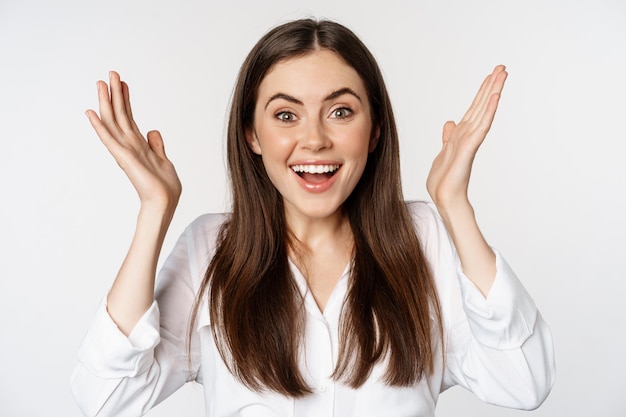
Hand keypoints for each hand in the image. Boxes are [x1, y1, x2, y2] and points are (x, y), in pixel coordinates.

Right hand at [86, 71, 181, 213]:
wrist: (164, 201)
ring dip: (106, 102)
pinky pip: (109, 138)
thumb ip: (156, 145)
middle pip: (119, 114)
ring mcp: (124, 150)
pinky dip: (99, 125)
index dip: (126, 100)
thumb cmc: (164, 185)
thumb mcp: (163, 159)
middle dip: (115, 94)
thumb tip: (153, 130)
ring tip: (100, 82)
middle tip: (110, 73)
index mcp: (138, 144)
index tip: (123, 82)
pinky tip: (91, 112)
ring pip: (113, 121)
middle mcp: (129, 144)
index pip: (130, 117)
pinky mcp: (123, 157)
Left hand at [426, 65, 506, 210]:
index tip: (491, 74)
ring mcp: (471, 139)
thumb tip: (450, 122)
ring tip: (502, 74)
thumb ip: (449, 136)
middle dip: (492, 85)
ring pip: (484, 110)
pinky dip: (489, 111)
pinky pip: (481, 125)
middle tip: (503, 67)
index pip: (475, 107)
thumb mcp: (444, 151)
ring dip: (493, 92)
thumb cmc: (445, 179)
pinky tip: (495, 97)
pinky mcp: (470, 147)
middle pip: (483, 105)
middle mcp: (469, 134)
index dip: (483, 91)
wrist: (445, 196)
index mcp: (463, 133)